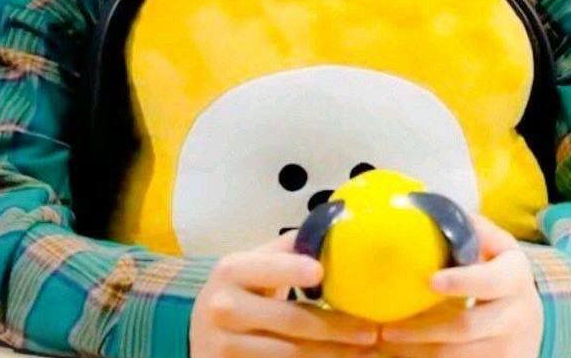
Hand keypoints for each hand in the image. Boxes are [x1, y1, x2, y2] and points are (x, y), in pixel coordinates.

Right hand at [189, 230, 379, 356]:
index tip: (321, 272)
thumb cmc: (240, 289)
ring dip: (333, 354)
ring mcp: (225, 347)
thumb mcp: (253, 263)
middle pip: (289, 320)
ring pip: (290, 354)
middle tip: (371, 330)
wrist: (199, 331)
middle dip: (335, 327)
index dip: (292, 271)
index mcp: (232, 270)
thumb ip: (287, 249)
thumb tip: (334, 226)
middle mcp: (223, 308)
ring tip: (365, 349)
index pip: (267, 270)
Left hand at [377, 214, 542, 357]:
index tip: (429, 281)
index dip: (461, 282)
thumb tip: (419, 202)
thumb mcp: (493, 243)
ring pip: (460, 356)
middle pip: (466, 327)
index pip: (489, 280)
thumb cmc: (498, 268)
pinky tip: (404, 355)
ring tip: (387, 342)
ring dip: (420, 352)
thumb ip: (466, 227)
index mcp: (515, 275)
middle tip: (386, 328)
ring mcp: (512, 346)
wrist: (529, 314)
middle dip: (423, 330)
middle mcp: (519, 313)